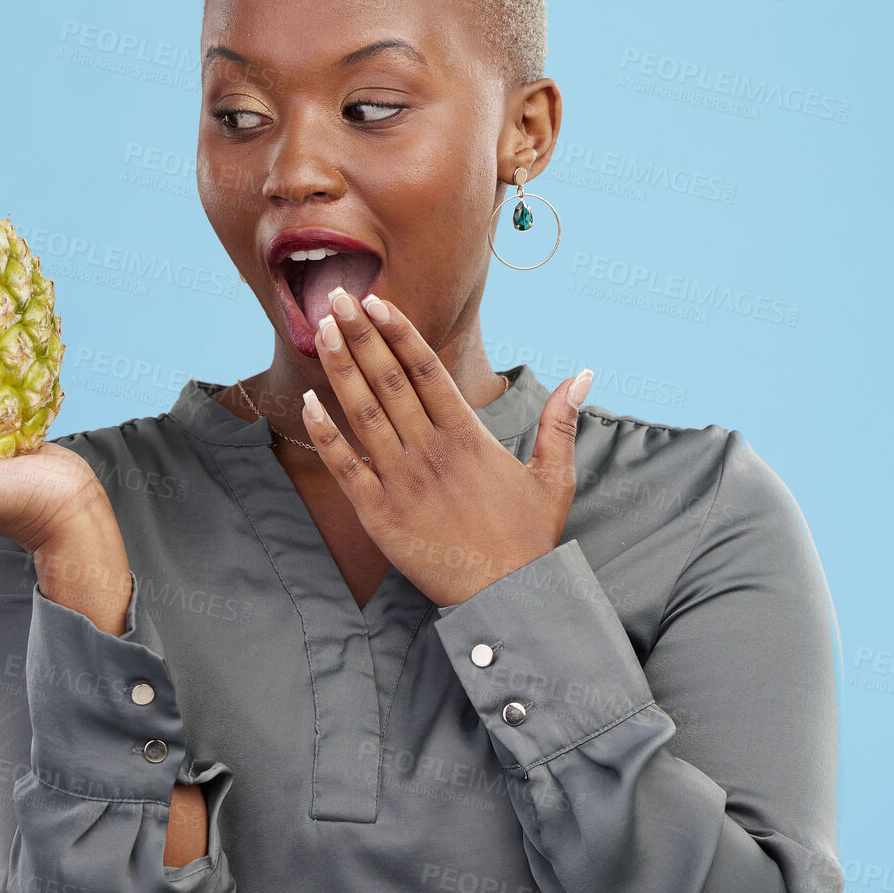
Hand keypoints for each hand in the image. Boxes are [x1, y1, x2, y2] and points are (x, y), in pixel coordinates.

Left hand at [300, 290, 592, 606]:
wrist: (505, 596)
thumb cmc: (528, 538)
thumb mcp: (555, 476)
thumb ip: (561, 421)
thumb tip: (584, 374)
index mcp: (468, 436)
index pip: (427, 369)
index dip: (399, 332)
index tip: (376, 302)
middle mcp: (431, 450)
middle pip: (390, 380)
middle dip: (361, 334)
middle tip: (335, 296)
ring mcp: (402, 481)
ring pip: (364, 413)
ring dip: (340, 369)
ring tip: (320, 331)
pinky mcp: (380, 514)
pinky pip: (345, 467)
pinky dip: (325, 434)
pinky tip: (309, 403)